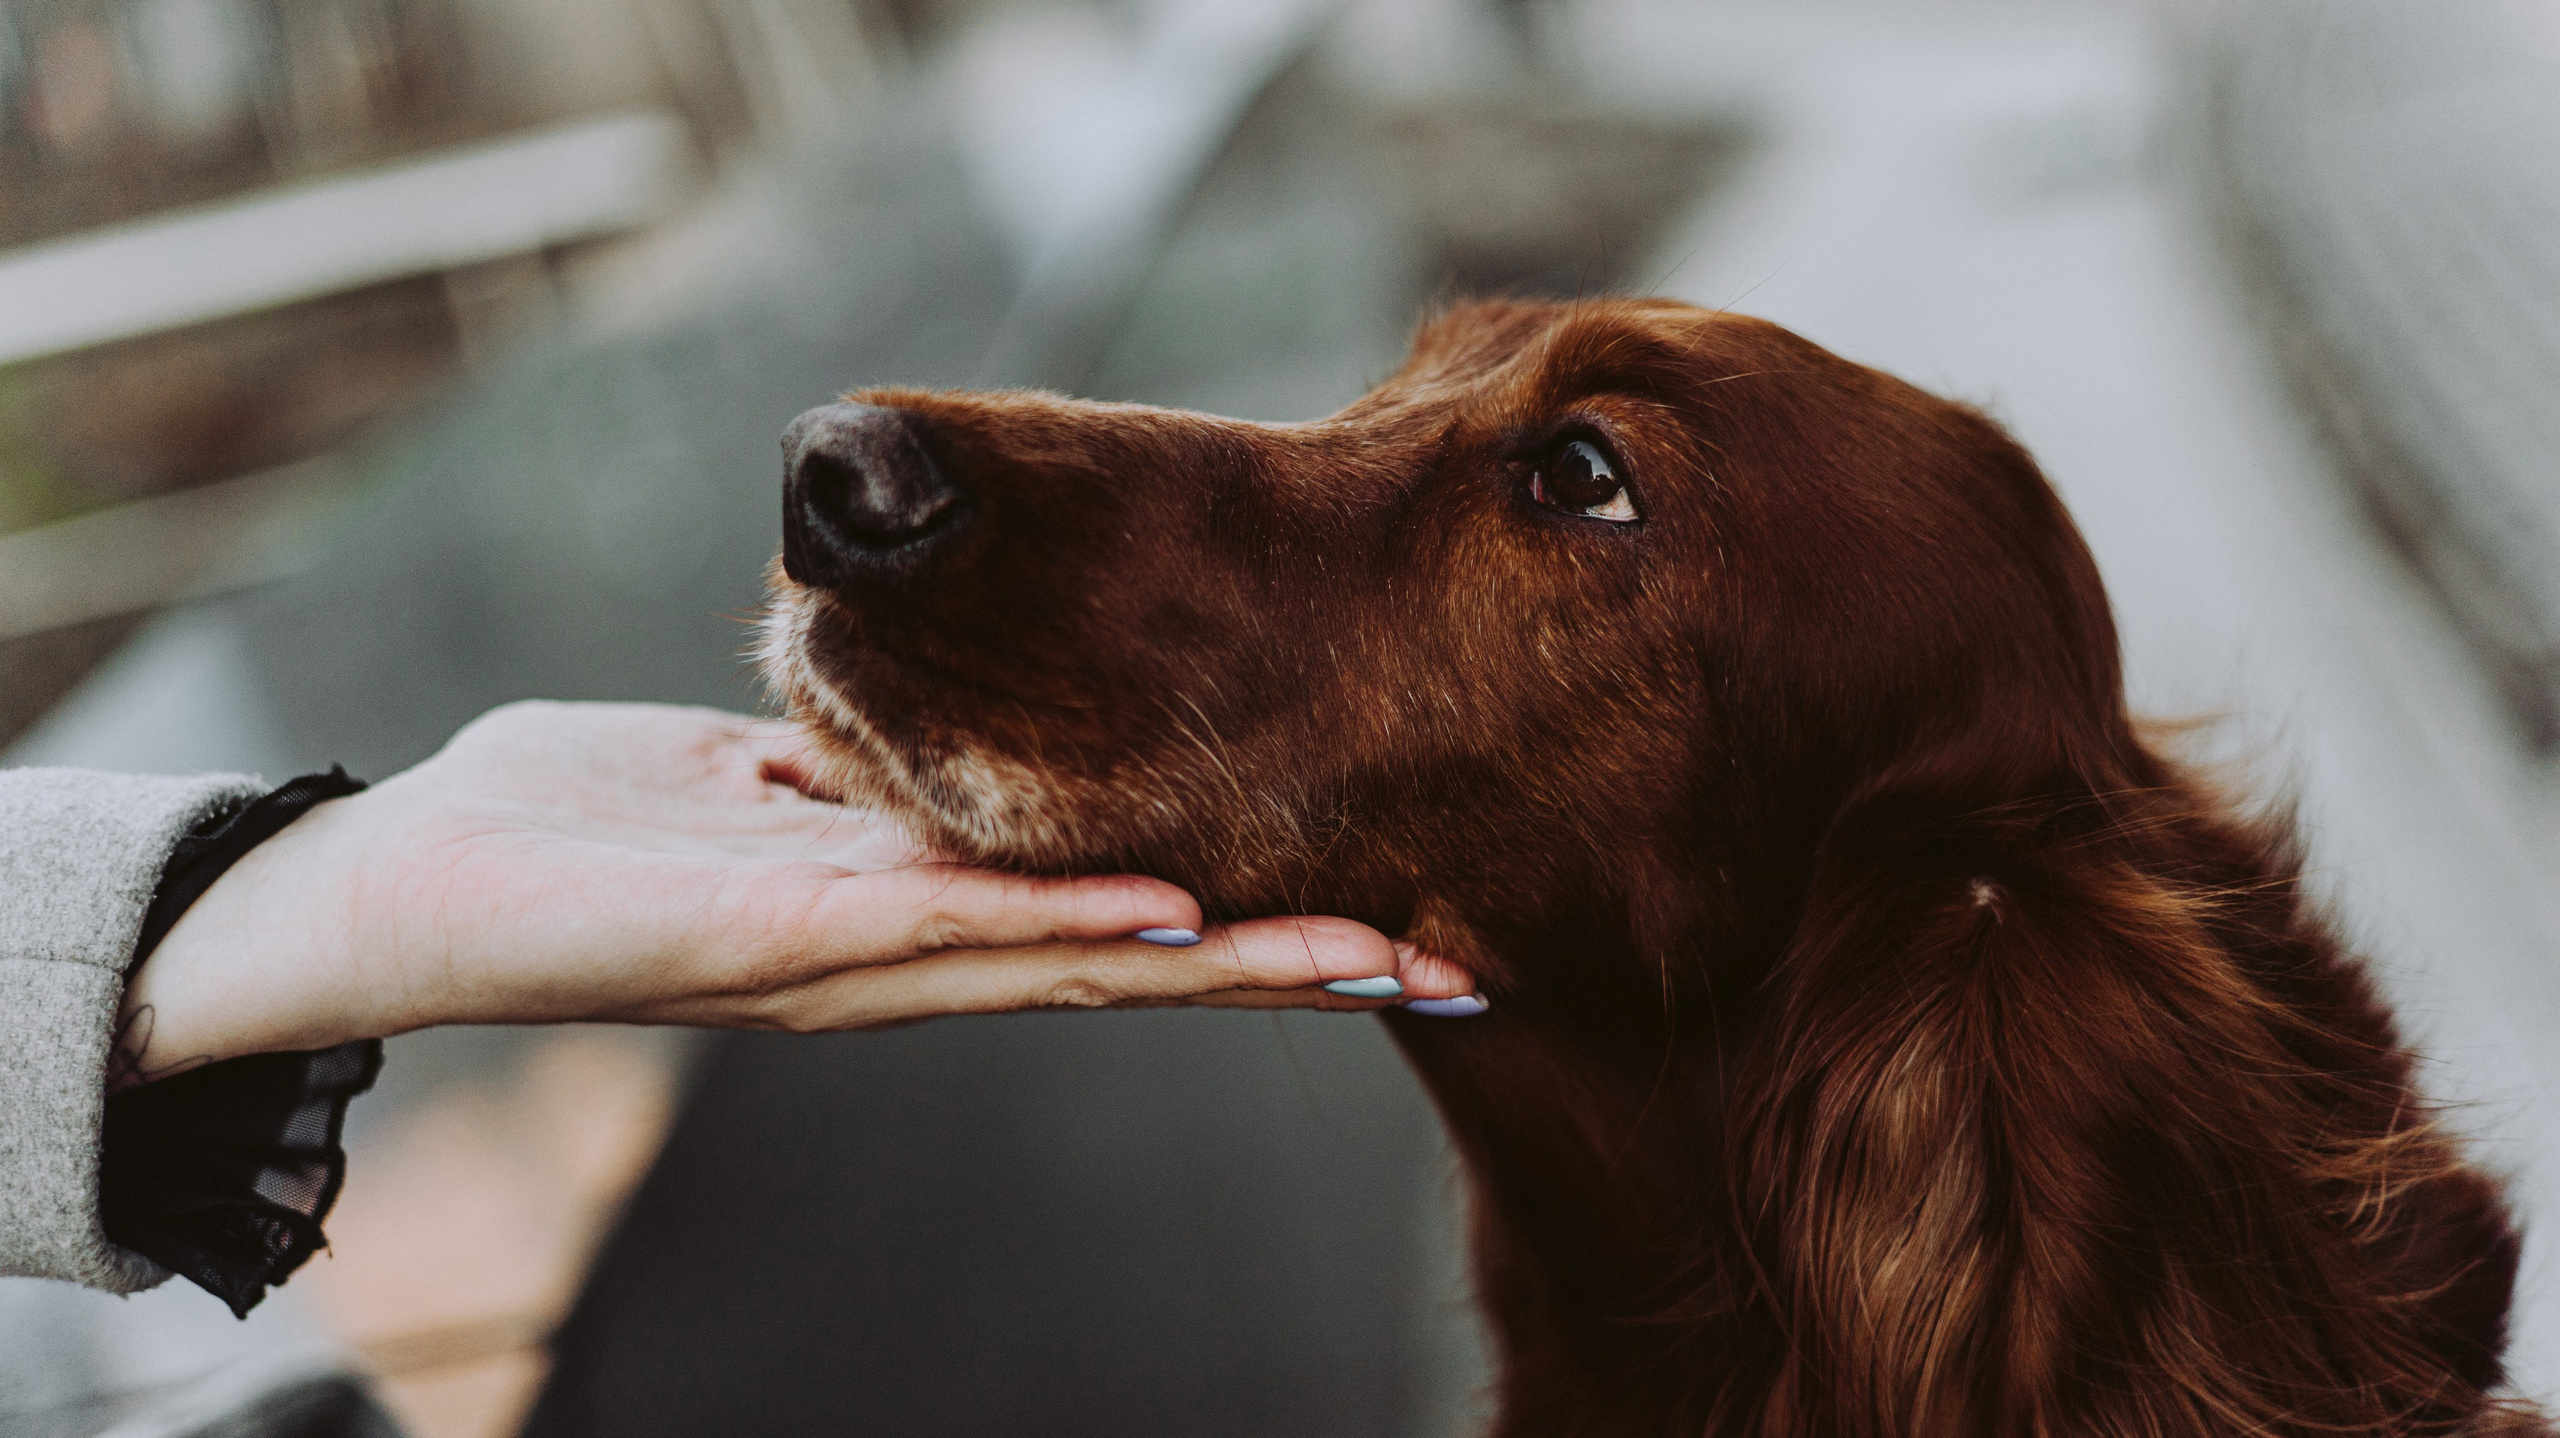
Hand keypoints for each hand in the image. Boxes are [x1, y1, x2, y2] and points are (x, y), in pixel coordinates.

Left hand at [110, 702, 1479, 1089]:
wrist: (389, 893)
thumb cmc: (565, 838)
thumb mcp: (738, 792)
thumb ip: (839, 783)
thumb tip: (903, 744)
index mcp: (902, 920)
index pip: (1106, 926)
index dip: (1247, 931)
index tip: (1381, 921)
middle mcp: (897, 962)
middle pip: (1126, 966)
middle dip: (1286, 968)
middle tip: (1441, 961)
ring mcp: (840, 962)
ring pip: (1065, 965)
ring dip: (1220, 964)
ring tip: (1358, 954)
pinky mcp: (756, 941)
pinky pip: (932, 929)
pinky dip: (1055, 926)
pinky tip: (1160, 916)